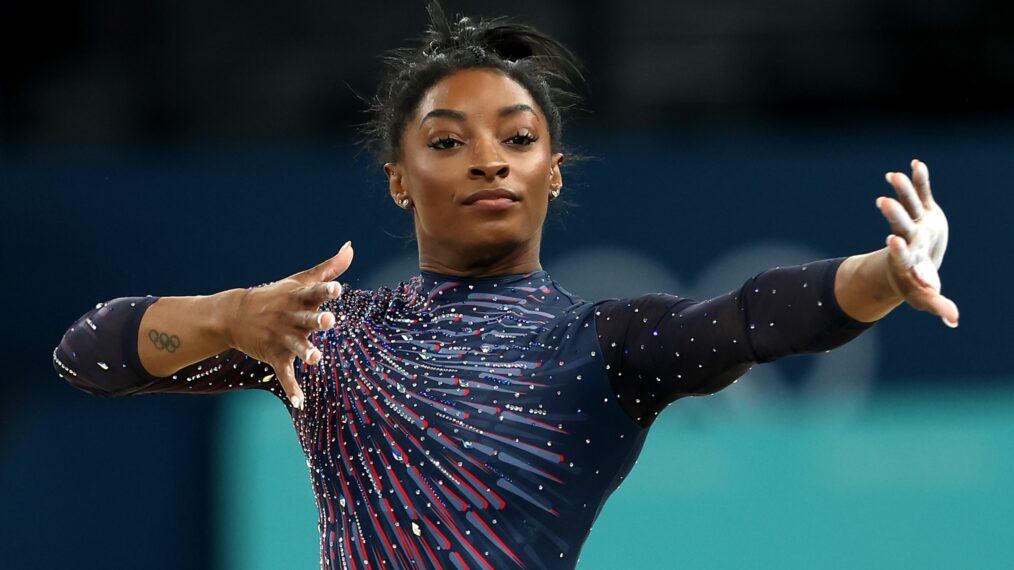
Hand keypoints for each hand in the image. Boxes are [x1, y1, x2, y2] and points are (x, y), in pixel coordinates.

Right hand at [227, 241, 353, 408]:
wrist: (234, 315)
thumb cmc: (277, 296)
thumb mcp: (300, 280)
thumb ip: (328, 268)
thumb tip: (351, 247)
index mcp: (299, 298)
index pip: (314, 293)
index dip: (325, 290)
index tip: (336, 288)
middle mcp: (291, 318)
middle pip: (306, 319)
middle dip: (317, 320)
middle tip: (329, 320)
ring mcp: (282, 338)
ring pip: (296, 346)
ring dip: (306, 352)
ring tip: (315, 359)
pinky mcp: (275, 356)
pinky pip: (285, 374)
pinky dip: (292, 388)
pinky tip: (300, 403)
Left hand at [878, 160, 958, 327]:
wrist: (913, 269)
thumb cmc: (917, 286)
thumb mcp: (926, 298)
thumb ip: (937, 305)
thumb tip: (953, 321)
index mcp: (908, 261)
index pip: (900, 255)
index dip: (897, 249)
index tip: (892, 241)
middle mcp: (908, 240)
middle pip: (899, 226)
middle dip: (893, 215)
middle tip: (882, 202)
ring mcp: (915, 224)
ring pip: (907, 206)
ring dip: (902, 191)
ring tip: (894, 175)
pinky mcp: (923, 213)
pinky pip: (921, 194)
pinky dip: (920, 181)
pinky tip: (916, 164)